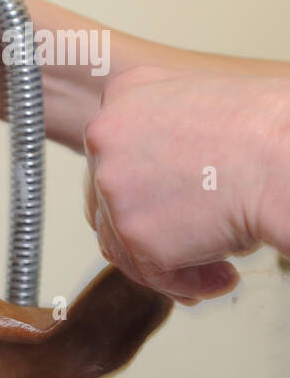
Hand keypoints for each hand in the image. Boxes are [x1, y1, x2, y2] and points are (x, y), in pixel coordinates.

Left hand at [83, 67, 281, 303]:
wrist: (284, 155)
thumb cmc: (265, 129)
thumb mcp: (201, 105)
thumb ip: (165, 136)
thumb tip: (160, 185)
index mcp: (123, 96)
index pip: (114, 159)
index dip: (140, 192)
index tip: (169, 207)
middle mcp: (106, 137)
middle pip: (112, 204)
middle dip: (151, 231)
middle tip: (188, 243)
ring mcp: (114, 188)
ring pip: (126, 244)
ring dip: (171, 261)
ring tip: (215, 267)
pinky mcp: (132, 233)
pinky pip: (152, 272)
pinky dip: (186, 281)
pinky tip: (221, 277)